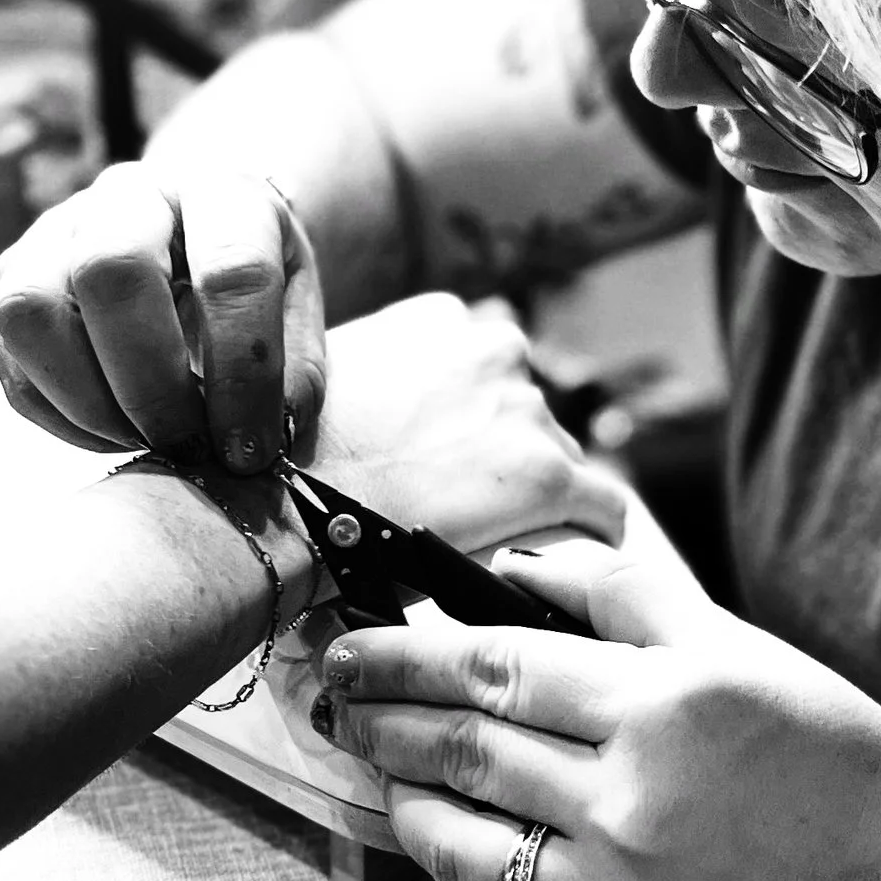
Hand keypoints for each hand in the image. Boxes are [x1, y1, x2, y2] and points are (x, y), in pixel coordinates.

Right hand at [0, 162, 322, 471]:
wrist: (196, 237)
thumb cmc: (251, 283)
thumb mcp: (298, 308)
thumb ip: (294, 370)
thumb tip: (263, 438)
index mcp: (221, 192)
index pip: (232, 271)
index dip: (243, 373)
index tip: (252, 445)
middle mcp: (129, 196)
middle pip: (110, 273)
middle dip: (153, 386)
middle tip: (190, 446)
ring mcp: (55, 232)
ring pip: (31, 312)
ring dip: (92, 402)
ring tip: (146, 441)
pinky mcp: (11, 279)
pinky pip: (12, 362)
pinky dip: (64, 417)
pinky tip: (116, 432)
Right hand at [308, 293, 626, 550]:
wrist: (276, 504)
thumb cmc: (281, 454)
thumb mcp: (323, 374)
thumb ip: (378, 375)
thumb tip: (389, 410)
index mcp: (444, 320)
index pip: (489, 369)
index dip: (473, 423)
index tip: (452, 460)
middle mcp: (496, 348)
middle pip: (526, 414)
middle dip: (501, 459)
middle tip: (460, 510)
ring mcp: (526, 410)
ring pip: (560, 461)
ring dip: (533, 498)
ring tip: (488, 540)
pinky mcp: (548, 475)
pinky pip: (604, 507)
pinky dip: (589, 533)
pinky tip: (562, 560)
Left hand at [317, 542, 880, 880]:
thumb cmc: (820, 743)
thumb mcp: (733, 642)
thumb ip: (619, 593)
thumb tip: (513, 570)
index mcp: (661, 704)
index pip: (491, 666)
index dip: (402, 651)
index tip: (349, 643)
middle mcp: (630, 799)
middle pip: (464, 748)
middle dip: (382, 717)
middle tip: (339, 696)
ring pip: (463, 838)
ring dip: (404, 793)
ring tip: (380, 760)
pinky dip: (458, 864)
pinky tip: (443, 831)